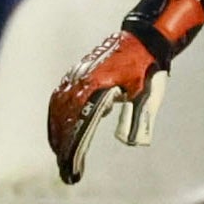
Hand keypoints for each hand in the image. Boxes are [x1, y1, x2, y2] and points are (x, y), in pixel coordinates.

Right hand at [47, 0, 203, 182]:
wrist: (145, 37)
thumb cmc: (147, 67)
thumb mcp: (146, 94)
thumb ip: (138, 118)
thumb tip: (132, 143)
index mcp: (96, 87)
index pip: (79, 124)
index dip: (72, 148)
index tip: (71, 167)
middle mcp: (81, 80)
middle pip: (63, 116)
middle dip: (61, 143)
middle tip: (64, 165)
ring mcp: (78, 74)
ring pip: (58, 105)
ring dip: (56, 129)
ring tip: (58, 150)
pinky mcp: (79, 71)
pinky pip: (61, 93)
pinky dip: (57, 112)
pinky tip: (60, 125)